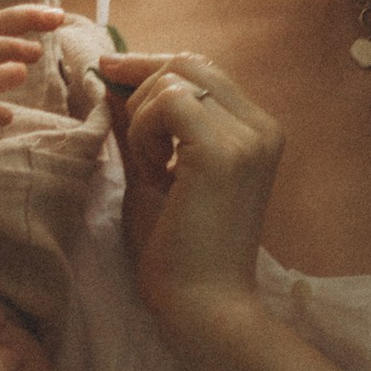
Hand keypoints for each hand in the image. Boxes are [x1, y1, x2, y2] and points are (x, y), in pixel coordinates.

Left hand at [100, 48, 285, 325]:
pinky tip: (150, 169)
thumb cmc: (177, 254)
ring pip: (175, 78)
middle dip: (140, 81)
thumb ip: (140, 129)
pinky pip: (169, 102)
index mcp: (256, 132)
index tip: (108, 71)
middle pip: (190, 62)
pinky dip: (145, 128)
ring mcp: (249, 137)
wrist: (202, 308)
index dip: (150, 64)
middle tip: (119, 125)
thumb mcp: (153, 175)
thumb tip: (110, 84)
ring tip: (148, 168)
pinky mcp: (226, 151)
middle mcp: (262, 126)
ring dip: (142, 117)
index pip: (202, 68)